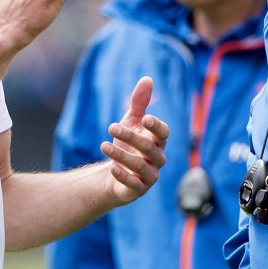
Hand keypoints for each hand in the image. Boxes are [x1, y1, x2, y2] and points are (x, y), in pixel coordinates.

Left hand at [101, 76, 168, 204]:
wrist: (115, 173)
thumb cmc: (128, 144)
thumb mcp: (131, 121)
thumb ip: (140, 102)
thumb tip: (147, 79)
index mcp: (158, 141)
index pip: (164, 133)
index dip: (157, 127)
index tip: (145, 118)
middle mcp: (157, 159)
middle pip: (149, 148)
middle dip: (131, 137)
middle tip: (111, 126)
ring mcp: (149, 175)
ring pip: (140, 166)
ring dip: (122, 156)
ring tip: (103, 145)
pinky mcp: (138, 190)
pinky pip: (134, 185)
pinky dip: (124, 176)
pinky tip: (111, 167)